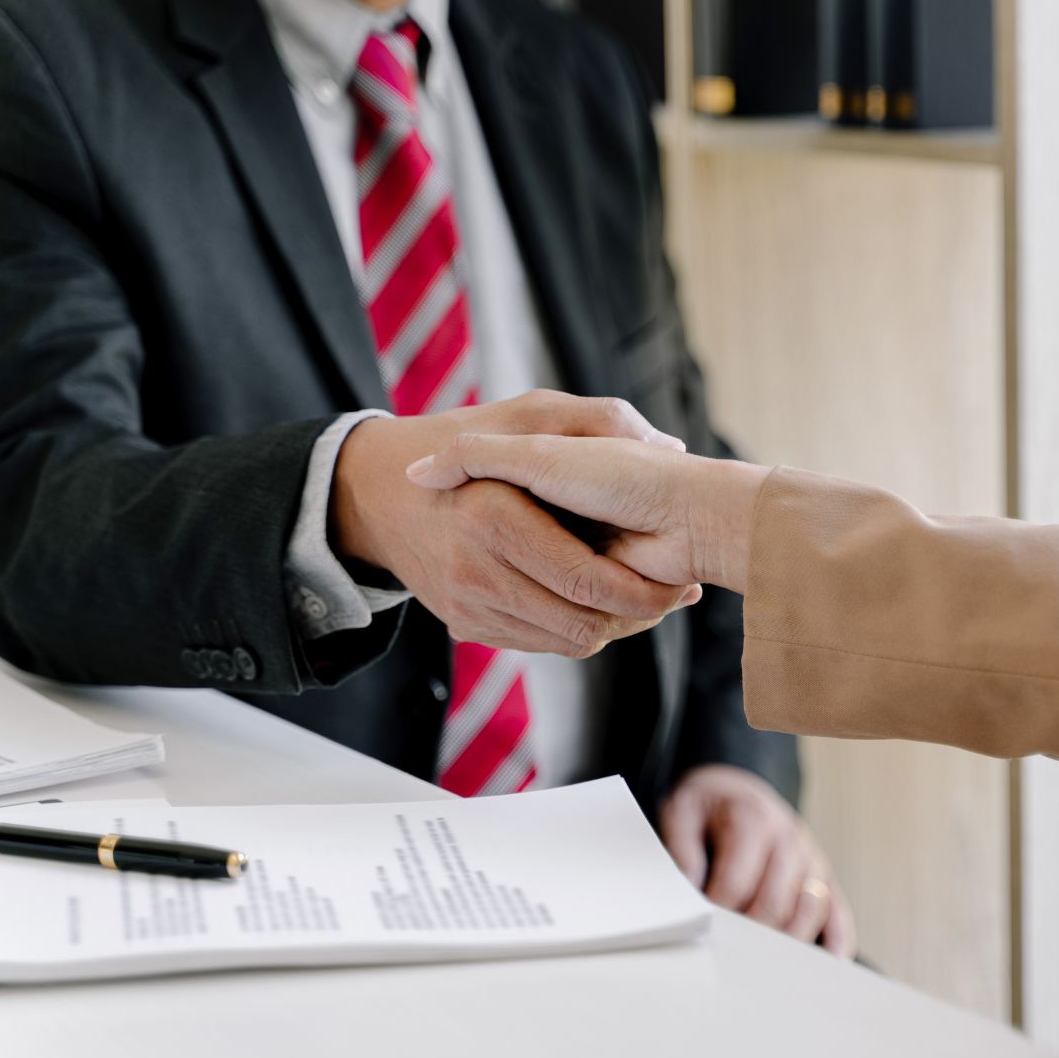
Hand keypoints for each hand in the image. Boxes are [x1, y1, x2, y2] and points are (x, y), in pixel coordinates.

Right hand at [331, 392, 700, 657]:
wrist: (380, 492)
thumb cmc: (464, 440)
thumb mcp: (528, 412)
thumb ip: (596, 418)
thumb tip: (667, 444)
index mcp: (495, 516)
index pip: (586, 580)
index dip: (642, 591)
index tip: (679, 585)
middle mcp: (475, 569)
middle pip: (582, 623)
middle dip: (634, 617)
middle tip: (667, 599)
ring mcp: (466, 603)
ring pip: (564, 642)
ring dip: (610, 627)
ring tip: (638, 599)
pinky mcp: (465, 625)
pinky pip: (536, 645)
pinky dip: (572, 629)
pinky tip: (591, 601)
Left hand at [659, 765, 856, 956]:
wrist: (736, 787)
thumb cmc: (708, 806)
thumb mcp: (681, 811)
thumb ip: (682, 851)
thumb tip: (690, 896)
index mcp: (752, 818)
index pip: (738, 883)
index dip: (718, 913)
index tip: (701, 929)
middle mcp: (789, 837)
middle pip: (775, 904)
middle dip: (749, 935)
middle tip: (726, 951)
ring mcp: (811, 857)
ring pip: (811, 911)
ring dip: (787, 942)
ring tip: (760, 963)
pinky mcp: (824, 875)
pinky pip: (840, 913)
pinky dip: (838, 941)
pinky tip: (826, 962)